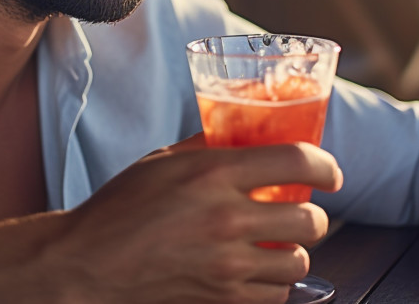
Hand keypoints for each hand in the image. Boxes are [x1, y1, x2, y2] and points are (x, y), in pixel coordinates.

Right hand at [52, 136, 342, 303]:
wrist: (88, 264)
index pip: (298, 161)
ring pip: (299, 261)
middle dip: (313, 215)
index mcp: (214, 173)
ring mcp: (227, 264)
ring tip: (279, 243)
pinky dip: (276, 283)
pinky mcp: (222, 299)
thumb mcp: (163, 160)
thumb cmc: (120, 208)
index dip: (326, 166)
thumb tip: (244, 131)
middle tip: (301, 211)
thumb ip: (209, 146)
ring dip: (295, 251)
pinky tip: (261, 271)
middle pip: (310, 220)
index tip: (330, 173)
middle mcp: (227, 218)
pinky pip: (277, 294)